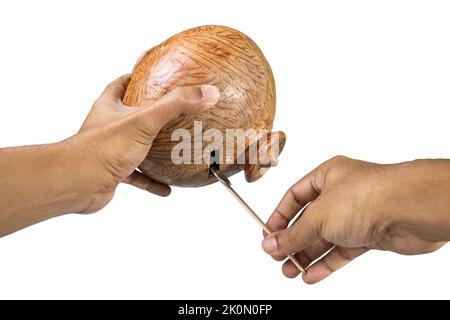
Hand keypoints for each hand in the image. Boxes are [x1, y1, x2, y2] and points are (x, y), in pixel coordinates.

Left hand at [70, 75, 219, 212]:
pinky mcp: (114, 172)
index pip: (120, 84)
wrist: (77, 183)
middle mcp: (109, 127)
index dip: (135, 77)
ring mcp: (111, 151)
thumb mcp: (144, 120)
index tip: (151, 75)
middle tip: (172, 115)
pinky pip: (137, 176)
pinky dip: (151, 182)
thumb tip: (207, 93)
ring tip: (174, 152)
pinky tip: (166, 188)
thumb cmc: (102, 148)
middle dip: (150, 116)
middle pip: (130, 116)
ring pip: (136, 148)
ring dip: (153, 151)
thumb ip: (175, 105)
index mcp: (111, 107)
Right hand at [261, 156, 449, 283]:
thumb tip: (271, 244)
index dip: (280, 216)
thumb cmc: (368, 196)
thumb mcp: (319, 216)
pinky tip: (312, 274)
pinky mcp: (370, 234)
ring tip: (290, 271)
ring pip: (325, 237)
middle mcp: (341, 193)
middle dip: (293, 241)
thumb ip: (294, 234)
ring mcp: (356, 214)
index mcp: (327, 176)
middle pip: (309, 220)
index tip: (268, 235)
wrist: (410, 210)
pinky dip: (326, 262)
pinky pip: (342, 250)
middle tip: (278, 257)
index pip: (295, 196)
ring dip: (307, 255)